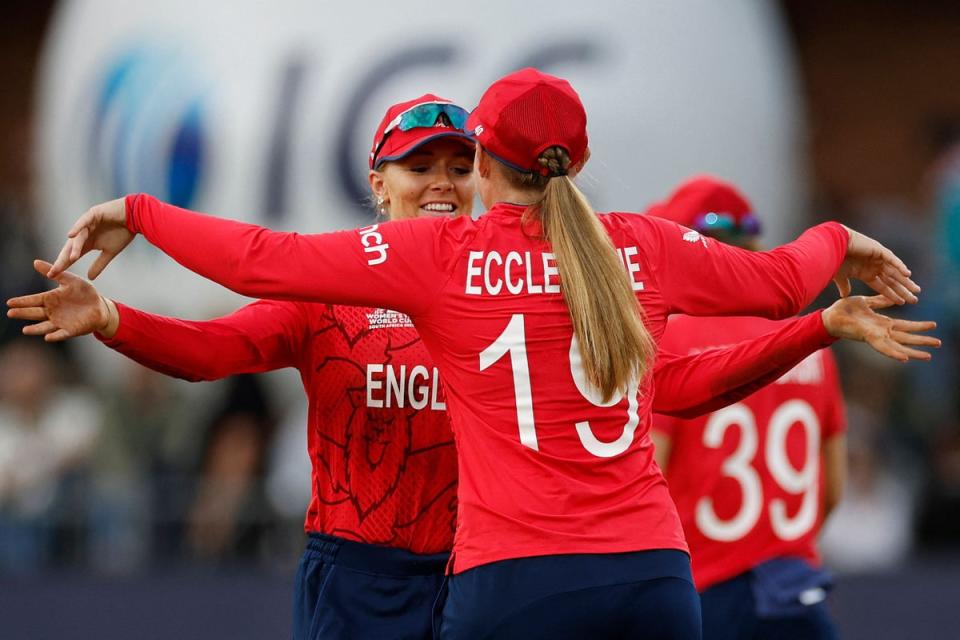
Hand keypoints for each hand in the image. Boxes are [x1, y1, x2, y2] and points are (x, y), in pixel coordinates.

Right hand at [6, 260, 119, 340]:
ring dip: (35, 329)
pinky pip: (61, 334)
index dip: (22, 301)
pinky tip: (47, 337)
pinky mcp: (71, 330)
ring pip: (44, 326)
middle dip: (23, 313)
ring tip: (25, 330)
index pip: (34, 300)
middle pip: (35, 313)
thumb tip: (35, 262)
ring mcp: (60, 322)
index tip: (9, 302)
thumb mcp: (70, 280)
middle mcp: (52, 312)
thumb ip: (55, 273)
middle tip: (10, 313)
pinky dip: (55, 336)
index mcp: (51, 299)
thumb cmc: (84, 293)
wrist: (100, 306)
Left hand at [48, 198, 133, 278]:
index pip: (72, 255)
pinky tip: (70, 235)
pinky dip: (77, 228)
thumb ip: (99, 264)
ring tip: (72, 259)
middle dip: (62, 259)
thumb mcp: (110, 253)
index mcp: (87, 242)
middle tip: (53, 271)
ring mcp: (87, 223)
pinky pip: (84, 222)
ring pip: (78, 237)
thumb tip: (89, 277)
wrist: (136, 218)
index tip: (53, 275)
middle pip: (70, 247)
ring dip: (74, 248)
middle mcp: (84, 232)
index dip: (63, 265)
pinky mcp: (93, 214)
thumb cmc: (124, 233)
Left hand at [822, 295, 938, 361]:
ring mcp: (875, 336)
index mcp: (882, 323)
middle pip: (906, 337)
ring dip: (914, 351)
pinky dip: (894, 353)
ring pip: (899, 345)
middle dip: (922, 340)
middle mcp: (881, 332)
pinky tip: (905, 358)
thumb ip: (880, 301)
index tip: (933, 325)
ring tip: (929, 355)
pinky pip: (883, 347)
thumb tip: (895, 297)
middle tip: (939, 343)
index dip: (919, 326)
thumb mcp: (867, 302)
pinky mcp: (868, 337)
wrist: (828, 316)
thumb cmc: (844, 310)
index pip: (905, 326)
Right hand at [834, 227, 919, 303]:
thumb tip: (844, 296)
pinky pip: (892, 260)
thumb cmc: (834, 259)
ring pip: (895, 272)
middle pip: (893, 281)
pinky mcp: (879, 250)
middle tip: (915, 299)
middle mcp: (875, 267)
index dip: (892, 295)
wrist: (832, 244)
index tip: (902, 303)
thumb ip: (845, 286)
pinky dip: (899, 266)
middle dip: (903, 290)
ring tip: (917, 290)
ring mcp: (878, 259)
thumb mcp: (841, 276)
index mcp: (866, 274)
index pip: (883, 287)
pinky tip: (907, 274)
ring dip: (906, 281)